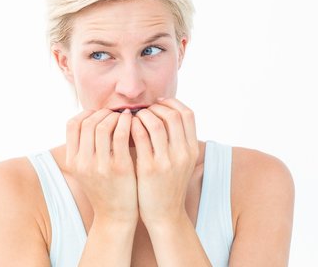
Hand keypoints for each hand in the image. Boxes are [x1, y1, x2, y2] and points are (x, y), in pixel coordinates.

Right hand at [65, 108, 138, 223]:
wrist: (116, 216)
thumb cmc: (105, 188)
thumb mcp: (87, 170)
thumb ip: (85, 148)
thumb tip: (92, 119)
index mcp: (73, 161)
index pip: (72, 125)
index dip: (86, 113)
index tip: (100, 113)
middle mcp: (82, 163)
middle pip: (88, 123)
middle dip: (103, 113)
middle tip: (116, 112)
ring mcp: (99, 166)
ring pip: (103, 126)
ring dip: (116, 116)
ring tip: (126, 116)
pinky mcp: (119, 168)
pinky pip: (121, 135)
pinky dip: (127, 124)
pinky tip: (134, 122)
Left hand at [131, 98, 199, 225]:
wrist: (165, 215)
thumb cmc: (168, 185)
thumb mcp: (181, 162)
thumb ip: (177, 141)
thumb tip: (165, 114)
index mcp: (192, 149)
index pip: (187, 114)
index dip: (172, 104)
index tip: (158, 103)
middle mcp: (183, 153)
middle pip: (172, 115)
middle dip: (155, 107)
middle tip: (143, 110)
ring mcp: (167, 161)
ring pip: (155, 123)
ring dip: (142, 115)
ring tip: (132, 117)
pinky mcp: (149, 168)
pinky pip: (140, 137)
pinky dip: (132, 127)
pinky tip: (124, 128)